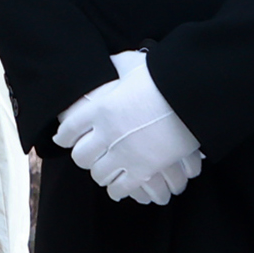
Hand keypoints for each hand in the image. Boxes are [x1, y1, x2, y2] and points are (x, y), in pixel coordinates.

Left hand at [56, 50, 202, 204]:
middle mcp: (105, 134)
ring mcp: (123, 153)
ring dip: (101, 174)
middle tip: (89, 157)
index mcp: (99, 109)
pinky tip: (118, 189)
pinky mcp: (142, 169)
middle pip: (80, 156)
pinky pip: (121, 188)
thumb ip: (118, 66)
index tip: (63, 140)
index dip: (64, 137)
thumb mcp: (134, 67)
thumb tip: (112, 62)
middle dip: (83, 158)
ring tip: (105, 173)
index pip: (68, 129)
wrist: (190, 97)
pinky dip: (117, 190)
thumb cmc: (164, 78)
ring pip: (99, 174)